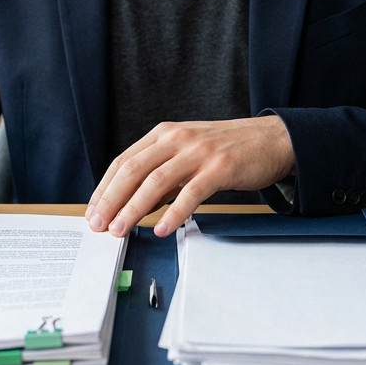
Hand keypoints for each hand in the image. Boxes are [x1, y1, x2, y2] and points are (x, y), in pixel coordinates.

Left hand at [86, 116, 294, 237]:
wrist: (272, 138)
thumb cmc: (228, 148)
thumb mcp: (187, 151)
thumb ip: (161, 171)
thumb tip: (133, 203)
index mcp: (164, 134)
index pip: (123, 161)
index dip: (104, 188)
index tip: (93, 211)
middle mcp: (177, 139)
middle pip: (133, 170)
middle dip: (111, 201)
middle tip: (99, 226)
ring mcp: (199, 152)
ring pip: (156, 181)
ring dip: (134, 209)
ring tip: (121, 230)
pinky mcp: (220, 167)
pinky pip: (191, 193)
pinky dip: (173, 213)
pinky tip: (161, 228)